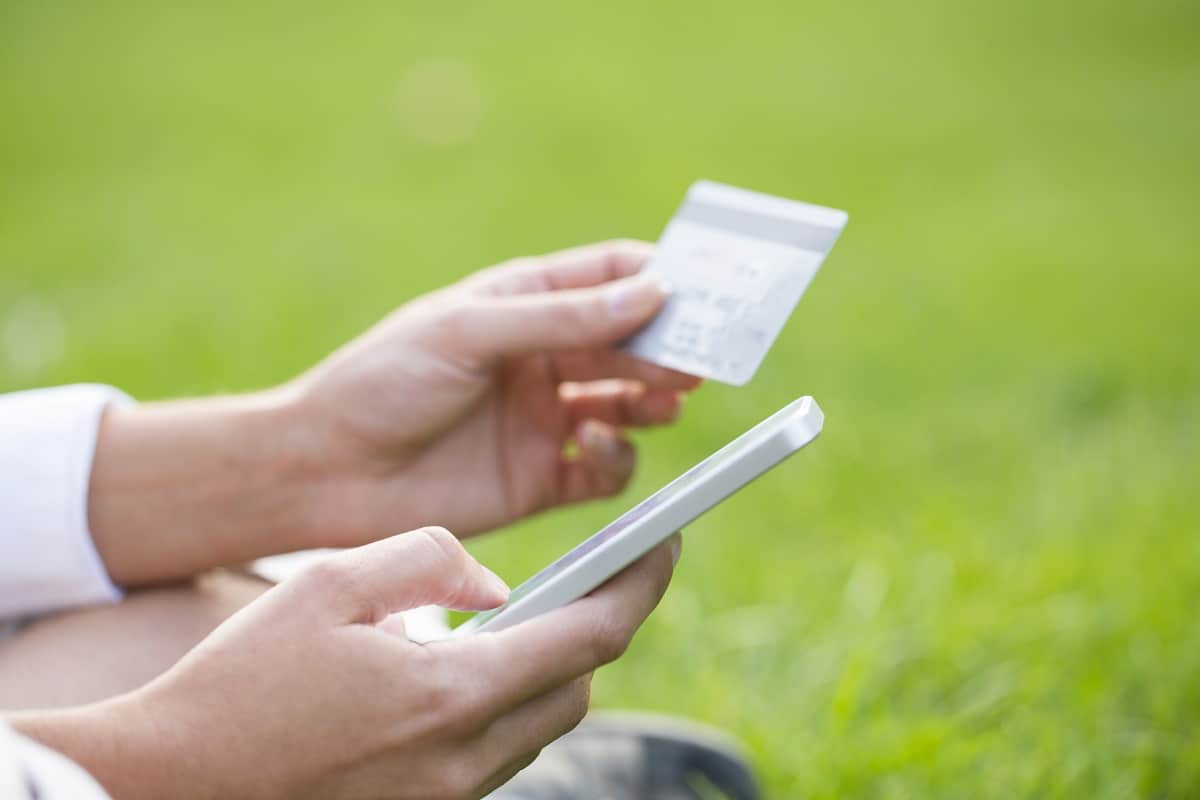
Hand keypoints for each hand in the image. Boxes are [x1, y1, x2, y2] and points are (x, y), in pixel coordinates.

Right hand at [11, 526, 678, 798]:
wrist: (174, 783)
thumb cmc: (242, 680)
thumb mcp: (328, 583)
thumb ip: (430, 560)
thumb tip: (496, 583)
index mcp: (449, 693)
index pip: (590, 636)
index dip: (641, 584)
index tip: (664, 543)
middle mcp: (464, 759)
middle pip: (576, 686)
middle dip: (591, 628)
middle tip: (581, 579)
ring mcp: (448, 797)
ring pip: (542, 724)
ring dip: (544, 670)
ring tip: (505, 626)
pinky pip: (498, 755)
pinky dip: (502, 708)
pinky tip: (454, 677)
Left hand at [291, 240, 700, 543]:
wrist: (325, 472)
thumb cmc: (382, 382)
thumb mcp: (469, 331)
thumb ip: (562, 316)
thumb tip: (655, 291)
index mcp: (522, 305)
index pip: (608, 278)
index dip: (659, 278)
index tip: (706, 286)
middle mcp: (542, 360)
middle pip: (629, 343)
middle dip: (668, 346)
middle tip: (701, 356)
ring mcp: (544, 420)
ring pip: (629, 403)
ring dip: (654, 398)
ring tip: (662, 398)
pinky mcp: (543, 479)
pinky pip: (607, 467)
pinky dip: (617, 455)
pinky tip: (593, 443)